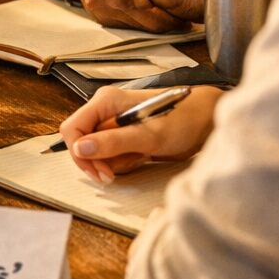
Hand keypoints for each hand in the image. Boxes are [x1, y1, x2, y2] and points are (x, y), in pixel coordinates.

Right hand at [58, 85, 224, 183]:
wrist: (205, 121)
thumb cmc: (182, 121)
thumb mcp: (148, 136)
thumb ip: (113, 142)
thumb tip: (81, 148)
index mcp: (106, 102)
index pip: (73, 128)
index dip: (79, 152)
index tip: (98, 170)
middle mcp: (106, 111)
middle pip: (81, 142)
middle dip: (95, 161)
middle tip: (112, 175)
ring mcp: (114, 123)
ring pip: (95, 150)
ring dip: (111, 163)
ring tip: (136, 160)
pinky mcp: (122, 135)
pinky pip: (109, 153)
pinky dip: (121, 161)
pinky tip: (139, 158)